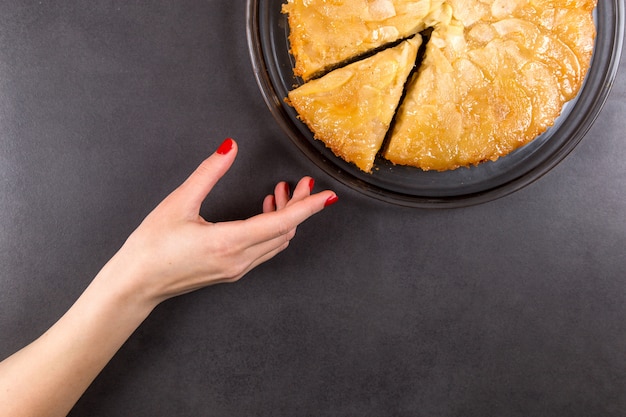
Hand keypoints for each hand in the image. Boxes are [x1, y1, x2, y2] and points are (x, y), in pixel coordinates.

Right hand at [103, 138, 337, 306]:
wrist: (135, 285)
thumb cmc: (151, 247)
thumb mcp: (179, 203)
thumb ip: (209, 173)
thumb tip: (229, 148)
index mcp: (229, 242)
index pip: (282, 223)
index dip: (308, 207)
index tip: (327, 195)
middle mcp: (239, 260)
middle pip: (285, 231)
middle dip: (299, 206)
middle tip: (300, 183)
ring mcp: (237, 269)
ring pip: (276, 242)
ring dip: (284, 218)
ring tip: (278, 193)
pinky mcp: (231, 272)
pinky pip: (264, 250)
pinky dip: (272, 230)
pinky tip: (262, 212)